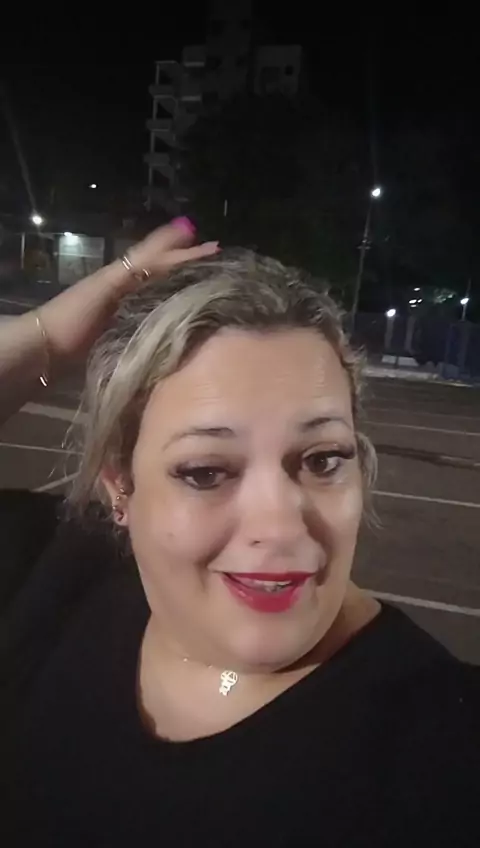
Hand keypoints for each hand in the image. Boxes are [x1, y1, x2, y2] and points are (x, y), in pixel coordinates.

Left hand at [39, 219, 218, 362]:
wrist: (48, 348)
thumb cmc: (77, 313)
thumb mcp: (109, 285)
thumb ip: (138, 267)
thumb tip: (169, 247)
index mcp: (125, 273)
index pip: (162, 257)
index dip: (186, 251)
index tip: (214, 247)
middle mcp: (129, 286)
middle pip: (164, 270)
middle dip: (189, 262)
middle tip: (217, 256)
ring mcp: (127, 308)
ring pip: (161, 289)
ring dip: (184, 282)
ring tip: (209, 279)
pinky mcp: (125, 330)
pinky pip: (155, 313)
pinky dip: (172, 306)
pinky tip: (184, 311)